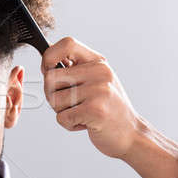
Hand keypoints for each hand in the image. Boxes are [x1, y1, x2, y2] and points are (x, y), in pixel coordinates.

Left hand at [40, 36, 142, 158]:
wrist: (131, 133)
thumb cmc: (108, 108)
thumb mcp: (97, 80)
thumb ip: (75, 69)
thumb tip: (46, 61)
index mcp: (98, 62)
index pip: (67, 44)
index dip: (49, 56)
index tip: (47, 69)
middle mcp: (100, 73)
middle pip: (50, 77)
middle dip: (51, 94)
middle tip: (68, 103)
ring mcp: (99, 90)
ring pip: (54, 99)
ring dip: (61, 112)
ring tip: (81, 113)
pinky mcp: (96, 110)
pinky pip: (62, 117)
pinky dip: (68, 124)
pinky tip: (85, 123)